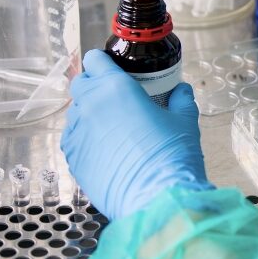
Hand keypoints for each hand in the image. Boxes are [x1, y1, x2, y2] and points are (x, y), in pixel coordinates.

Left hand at [61, 50, 212, 220]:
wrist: (156, 198)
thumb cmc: (172, 155)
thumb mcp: (185, 121)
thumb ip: (181, 100)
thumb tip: (181, 91)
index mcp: (115, 87)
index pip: (94, 60)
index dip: (104, 62)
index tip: (116, 70)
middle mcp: (90, 105)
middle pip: (81, 83)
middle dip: (95, 86)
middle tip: (117, 98)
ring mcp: (77, 133)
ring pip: (76, 113)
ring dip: (91, 114)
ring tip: (115, 129)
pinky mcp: (72, 158)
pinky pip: (74, 138)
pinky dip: (87, 138)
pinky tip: (108, 149)